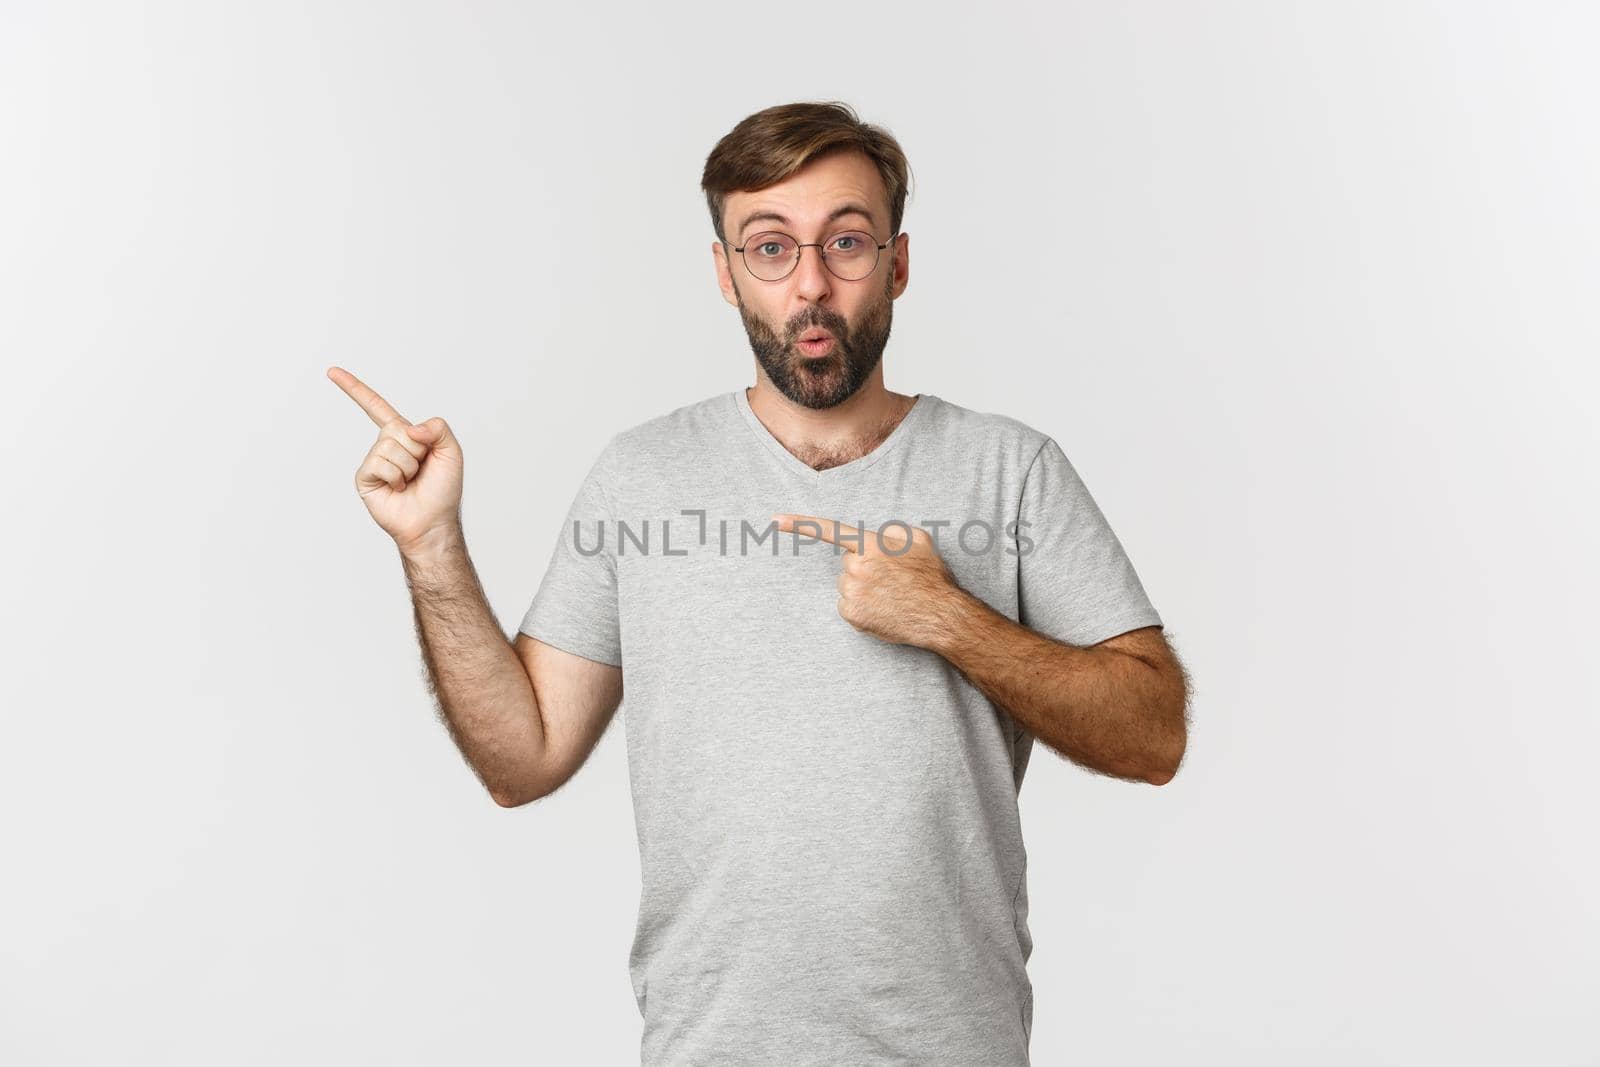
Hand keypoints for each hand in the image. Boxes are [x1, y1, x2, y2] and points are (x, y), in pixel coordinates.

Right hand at [328, 365, 463, 555]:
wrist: (432, 522)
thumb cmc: (443, 490)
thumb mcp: (452, 452)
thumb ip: (439, 428)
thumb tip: (410, 428)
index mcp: (403, 435)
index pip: (376, 406)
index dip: (355, 389)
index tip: (332, 372)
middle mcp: (385, 445)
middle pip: (396, 428)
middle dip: (416, 449)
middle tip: (421, 470)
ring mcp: (373, 461)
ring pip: (389, 446)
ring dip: (408, 466)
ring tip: (410, 482)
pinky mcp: (365, 478)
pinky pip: (379, 463)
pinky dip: (395, 476)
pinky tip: (397, 489)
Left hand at [771, 513, 965, 648]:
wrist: (939, 614)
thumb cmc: (930, 575)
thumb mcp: (917, 538)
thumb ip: (891, 532)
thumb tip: (880, 539)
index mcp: (868, 545)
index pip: (829, 531)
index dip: (799, 524)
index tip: (774, 520)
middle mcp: (855, 568)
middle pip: (848, 564)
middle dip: (864, 568)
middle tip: (891, 578)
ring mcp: (851, 593)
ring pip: (848, 585)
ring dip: (864, 588)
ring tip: (891, 594)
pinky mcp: (851, 615)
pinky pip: (849, 605)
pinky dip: (863, 607)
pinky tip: (884, 608)